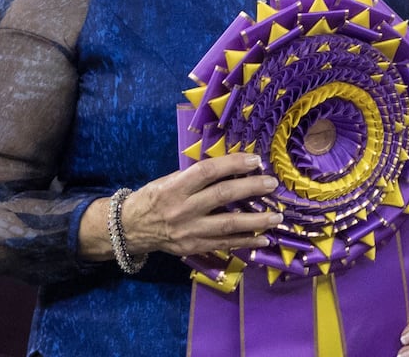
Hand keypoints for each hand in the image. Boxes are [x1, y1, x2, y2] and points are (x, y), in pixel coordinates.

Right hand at [119, 153, 283, 258]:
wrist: (131, 229)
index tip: (255, 160)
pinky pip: (225, 245)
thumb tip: (233, 166)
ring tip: (277, 217)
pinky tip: (264, 239)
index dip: (233, 164)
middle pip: (222, 196)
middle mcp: (183, 209)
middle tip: (272, 184)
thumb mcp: (170, 179)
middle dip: (251, 188)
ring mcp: (189, 231)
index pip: (208, 172)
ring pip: (228, 225)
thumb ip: (197, 175)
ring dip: (256, 221)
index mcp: (176, 187)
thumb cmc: (154, 197)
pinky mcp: (194, 248)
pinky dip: (246, 242)